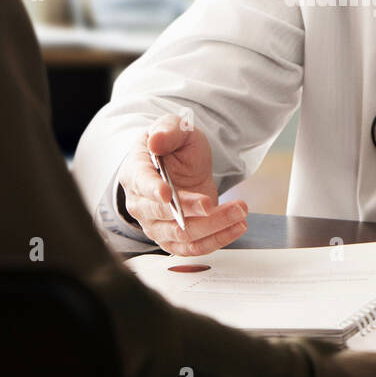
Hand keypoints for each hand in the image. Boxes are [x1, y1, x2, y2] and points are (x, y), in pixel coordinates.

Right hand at [116, 114, 247, 255]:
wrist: (182, 166)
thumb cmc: (174, 147)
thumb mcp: (176, 128)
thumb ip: (168, 131)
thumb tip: (156, 141)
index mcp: (136, 173)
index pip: (141, 184)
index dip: (153, 190)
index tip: (167, 194)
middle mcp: (140, 205)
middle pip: (163, 215)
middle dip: (190, 210)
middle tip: (212, 202)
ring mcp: (156, 226)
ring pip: (182, 235)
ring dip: (213, 226)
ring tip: (240, 211)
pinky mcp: (174, 240)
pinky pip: (195, 248)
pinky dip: (217, 240)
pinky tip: (237, 226)